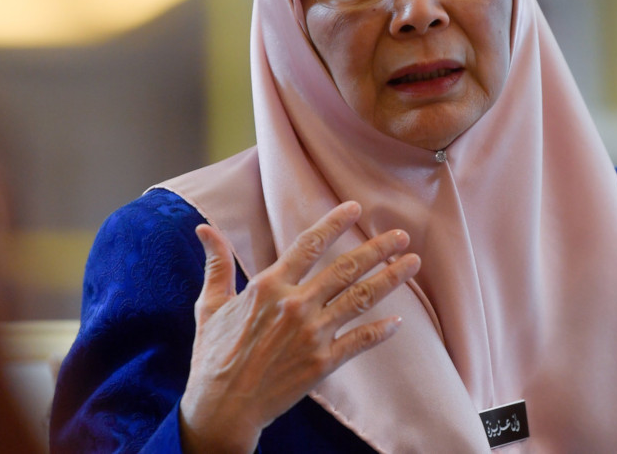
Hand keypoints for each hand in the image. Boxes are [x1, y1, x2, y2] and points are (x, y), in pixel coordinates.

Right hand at [179, 201, 419, 453]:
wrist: (222, 408)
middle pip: (345, 268)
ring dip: (390, 278)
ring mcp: (312, 334)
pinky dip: (381, 331)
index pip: (309, 244)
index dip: (335, 223)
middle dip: (377, 248)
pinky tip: (398, 322)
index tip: (356, 208)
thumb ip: (217, 264)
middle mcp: (295, 305)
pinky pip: (360, 341)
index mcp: (269, 286)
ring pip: (360, 298)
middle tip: (401, 235)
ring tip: (412, 262)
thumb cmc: (213, 356)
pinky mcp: (323, 362)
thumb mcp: (211, 306)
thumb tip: (204, 229)